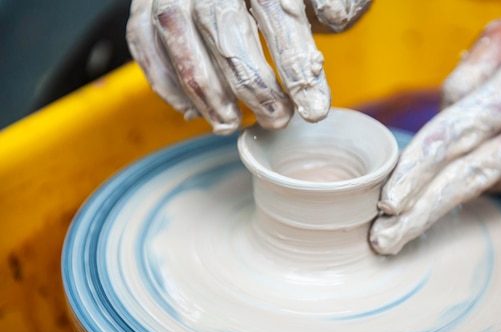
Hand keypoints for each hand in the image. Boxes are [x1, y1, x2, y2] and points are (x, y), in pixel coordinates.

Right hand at [126, 0, 369, 133]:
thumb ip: (334, 0)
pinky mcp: (144, 5)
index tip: (315, 110)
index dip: (296, 65)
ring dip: (205, 92)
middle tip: (279, 120)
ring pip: (177, 37)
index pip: (278, 13)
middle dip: (251, 84)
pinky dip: (163, 81)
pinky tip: (192, 112)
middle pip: (223, 27)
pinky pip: (142, 41)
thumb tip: (334, 16)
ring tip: (231, 125)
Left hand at [370, 9, 500, 254]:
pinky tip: (486, 165)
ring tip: (415, 209)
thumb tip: (441, 115)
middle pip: (472, 179)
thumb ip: (468, 72)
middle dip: (423, 215)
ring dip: (450, 200)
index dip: (419, 170)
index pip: (459, 134)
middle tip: (383, 240)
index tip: (387, 201)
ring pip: (492, 184)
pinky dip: (491, 177)